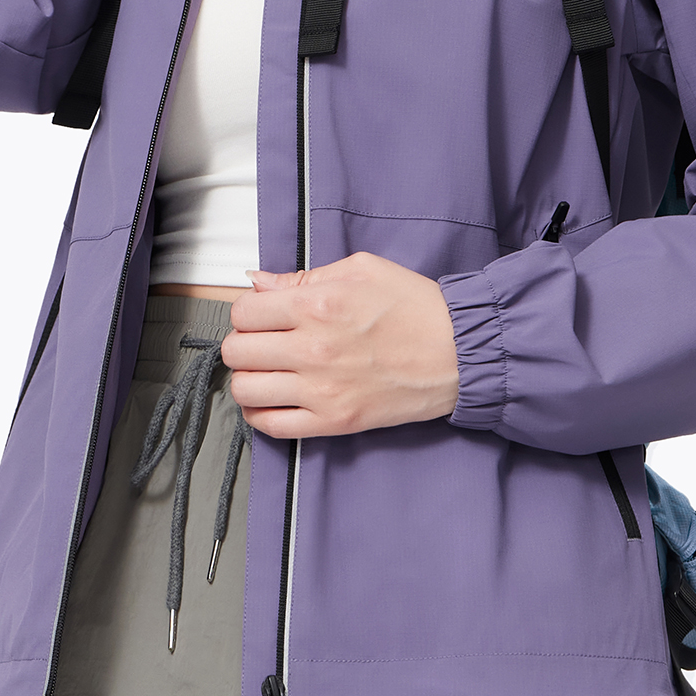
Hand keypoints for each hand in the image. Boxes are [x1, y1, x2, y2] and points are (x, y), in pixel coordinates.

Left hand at [221, 253, 459, 440]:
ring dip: (249, 378)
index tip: (261, 316)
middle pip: (237, 352)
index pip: (244, 312)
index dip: (248, 312)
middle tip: (263, 343)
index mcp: (316, 304)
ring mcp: (321, 390)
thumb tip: (257, 283)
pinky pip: (272, 426)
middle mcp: (312, 348)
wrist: (458, 352)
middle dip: (244, 343)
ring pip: (246, 390)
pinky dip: (261, 414)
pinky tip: (273, 399)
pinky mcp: (334, 421)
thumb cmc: (414, 305)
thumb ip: (302, 276)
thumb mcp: (361, 269)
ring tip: (267, 371)